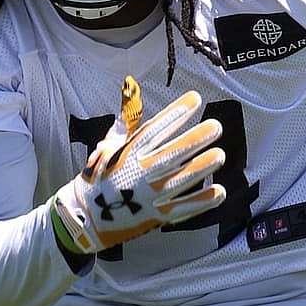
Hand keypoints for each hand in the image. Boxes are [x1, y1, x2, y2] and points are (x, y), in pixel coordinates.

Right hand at [49, 76, 226, 254]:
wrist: (85, 216)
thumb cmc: (100, 175)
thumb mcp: (108, 145)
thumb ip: (126, 122)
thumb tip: (129, 89)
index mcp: (128, 152)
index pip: (155, 128)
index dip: (175, 113)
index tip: (195, 99)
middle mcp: (139, 172)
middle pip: (170, 153)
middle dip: (194, 139)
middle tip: (216, 126)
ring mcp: (148, 196)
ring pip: (179, 179)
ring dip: (201, 167)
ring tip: (220, 155)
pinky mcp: (155, 215)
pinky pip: (181, 208)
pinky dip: (200, 201)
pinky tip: (218, 192)